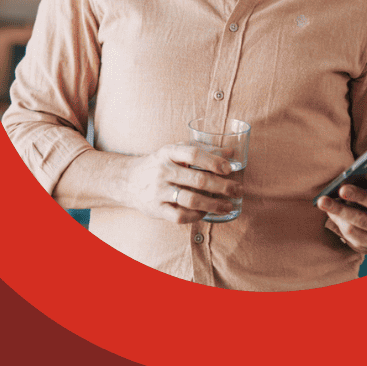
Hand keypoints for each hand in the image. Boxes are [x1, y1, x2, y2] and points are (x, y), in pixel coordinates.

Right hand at [123, 143, 241, 223]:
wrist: (128, 180)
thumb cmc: (160, 164)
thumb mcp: (176, 152)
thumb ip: (203, 151)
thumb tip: (231, 151)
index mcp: (168, 152)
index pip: (193, 153)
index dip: (213, 161)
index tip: (229, 169)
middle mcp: (162, 170)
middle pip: (197, 179)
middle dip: (222, 186)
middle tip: (238, 190)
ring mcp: (158, 191)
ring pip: (190, 199)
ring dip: (213, 204)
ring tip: (228, 206)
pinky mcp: (156, 209)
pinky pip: (179, 216)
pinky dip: (196, 216)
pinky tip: (205, 213)